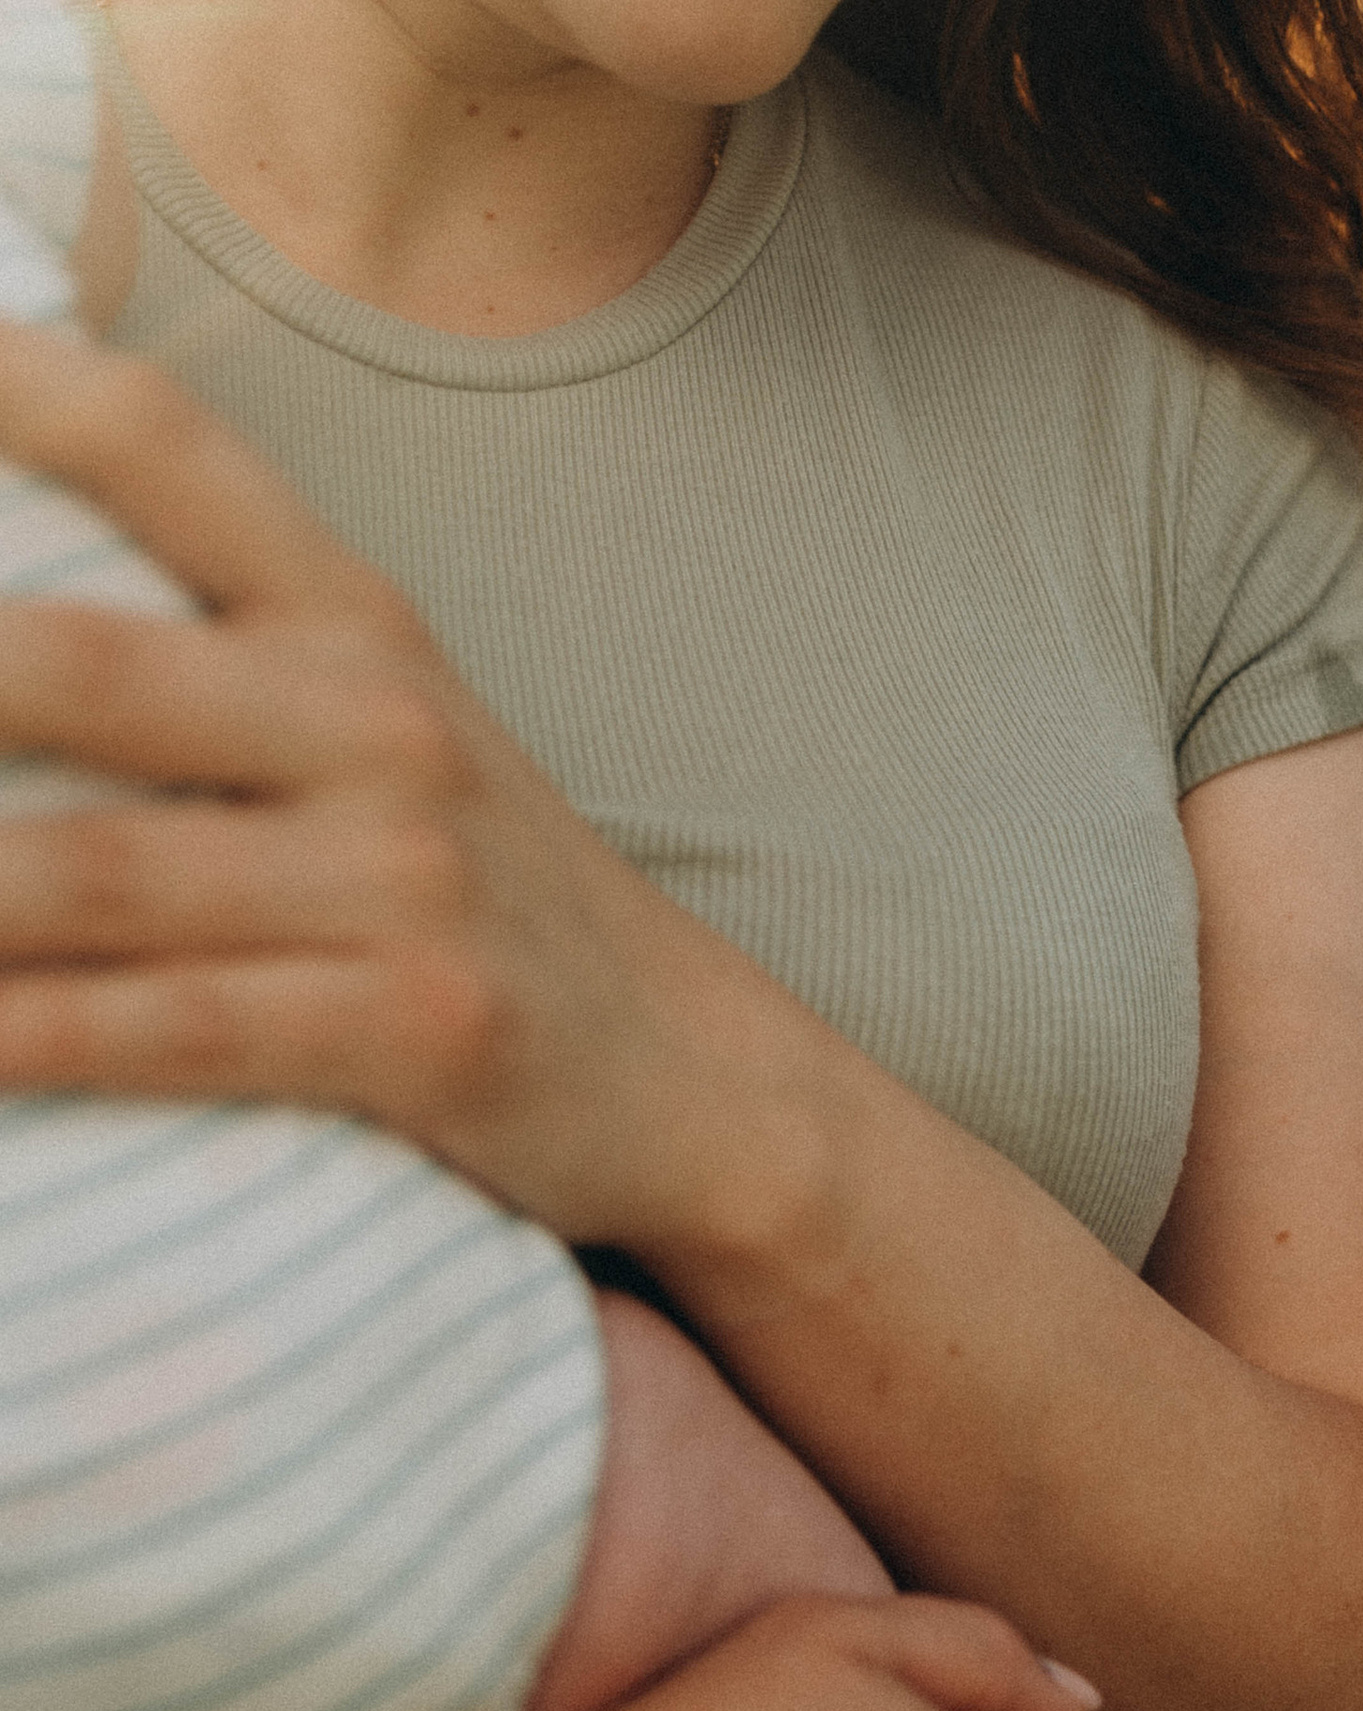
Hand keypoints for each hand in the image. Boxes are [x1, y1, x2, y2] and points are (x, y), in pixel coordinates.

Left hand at [0, 326, 828, 1254]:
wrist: (698, 1076)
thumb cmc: (485, 902)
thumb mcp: (382, 730)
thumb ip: (219, 654)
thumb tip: (2, 617)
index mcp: (353, 620)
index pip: (160, 445)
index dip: (6, 386)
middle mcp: (375, 724)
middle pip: (75, 668)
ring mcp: (400, 883)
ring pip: (97, 876)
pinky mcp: (416, 1033)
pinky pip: (174, 1032)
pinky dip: (31, 1037)